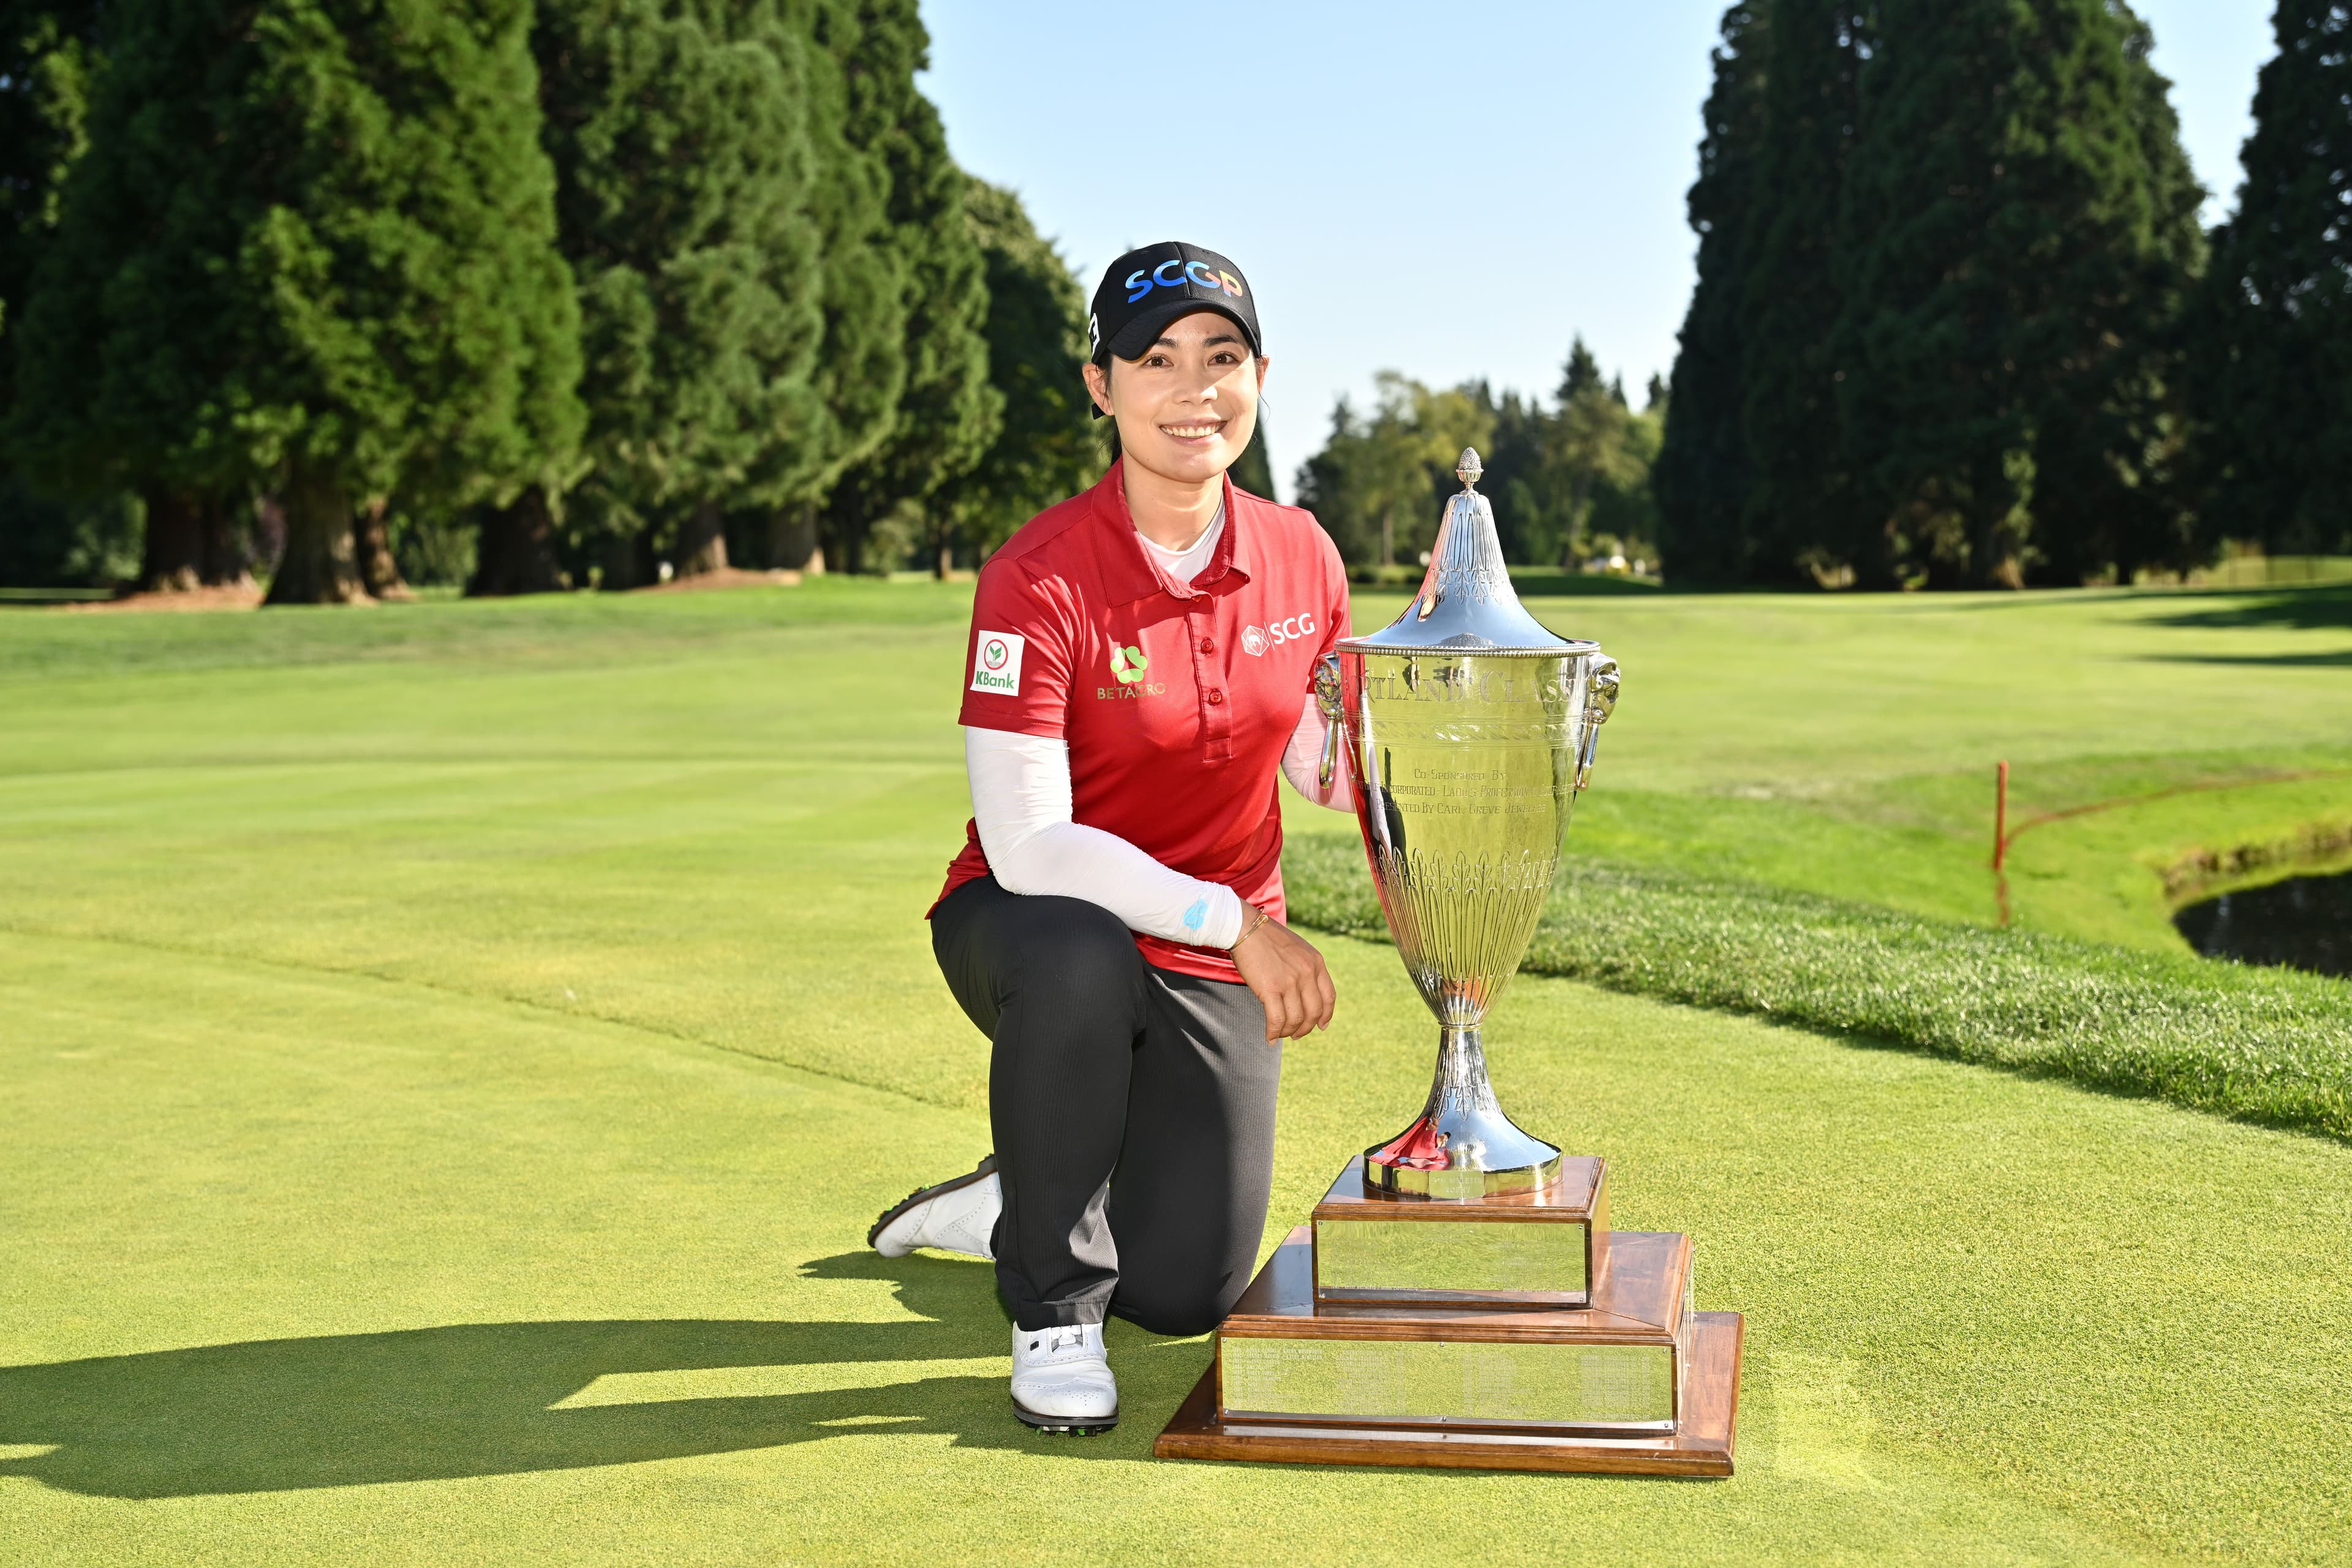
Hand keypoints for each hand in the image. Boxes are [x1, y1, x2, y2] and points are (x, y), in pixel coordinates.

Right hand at [1231, 915, 1336, 1042]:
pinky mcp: (1271, 989)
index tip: (1321, 1026)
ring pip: (1296, 1020)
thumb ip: (1305, 967)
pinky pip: (1277, 1020)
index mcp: (1316, 962)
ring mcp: (1290, 982)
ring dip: (1288, 1032)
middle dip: (1305, 1028)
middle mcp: (1307, 973)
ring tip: (1280, 1035)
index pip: (1329, 997)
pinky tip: (1269, 1037)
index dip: (1326, 1015)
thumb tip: (1303, 990)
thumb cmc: (1266, 938)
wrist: (1245, 928)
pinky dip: (1274, 1033)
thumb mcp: (1297, 948)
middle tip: (1296, 1035)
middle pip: (1314, 1012)